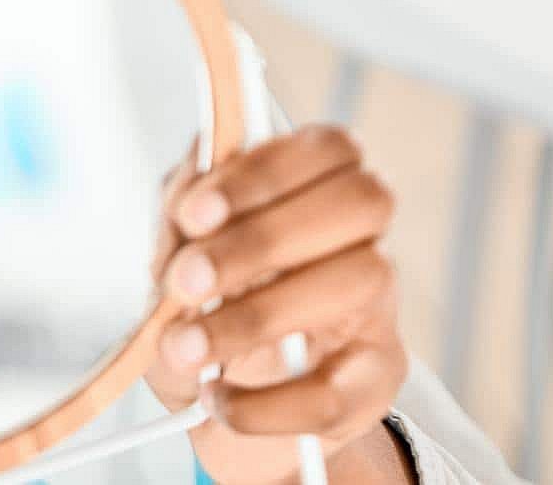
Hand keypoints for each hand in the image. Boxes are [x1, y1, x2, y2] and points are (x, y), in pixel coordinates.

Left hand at [145, 127, 412, 484]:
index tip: (194, 211)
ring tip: (186, 345)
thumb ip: (179, 219)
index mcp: (311, 190)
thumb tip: (186, 205)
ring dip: (255, 317)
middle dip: (262, 239)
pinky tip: (218, 399)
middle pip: (357, 202)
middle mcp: (357, 240)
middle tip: (186, 280)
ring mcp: (376, 312)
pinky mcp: (373, 386)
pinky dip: (264, 403)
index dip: (263, 172)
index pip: (326, 148)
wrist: (220, 396)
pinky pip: (335, 393)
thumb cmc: (202, 306)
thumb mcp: (176, 253)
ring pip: (357, 284)